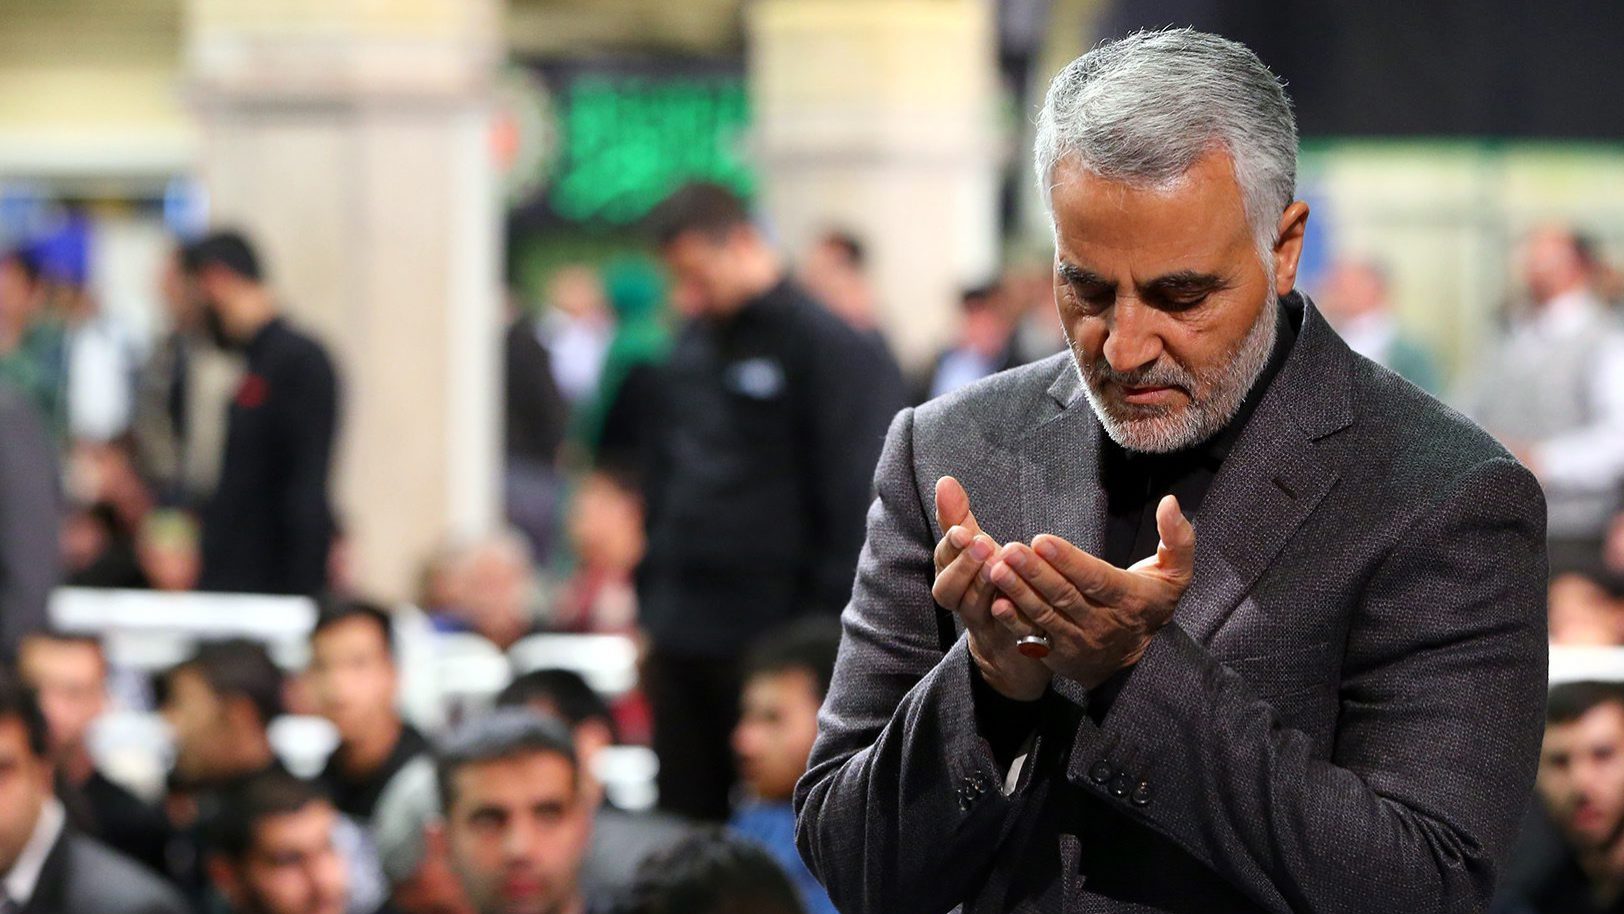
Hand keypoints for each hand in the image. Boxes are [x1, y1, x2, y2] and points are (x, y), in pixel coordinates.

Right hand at [932, 476, 1051, 700]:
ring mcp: (982, 624)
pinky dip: (1007, 616)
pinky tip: (1014, 600)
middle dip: (962, 565)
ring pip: (971, 609)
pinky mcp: (1006, 641)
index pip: (942, 559)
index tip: (963, 530)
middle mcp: (961, 601)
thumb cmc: (993, 587)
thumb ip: (959, 519)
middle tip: (980, 543)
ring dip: (981, 586)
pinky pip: (1003, 630)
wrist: (1013, 647)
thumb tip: (944, 481)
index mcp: (954, 576)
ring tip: (997, 564)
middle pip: (947, 589)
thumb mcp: (976, 551)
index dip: (950, 546)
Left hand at [983, 495, 1195, 689]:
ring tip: (996, 568)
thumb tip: (1170, 502)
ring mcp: (1079, 642)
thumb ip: (1178, 539)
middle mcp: (1103, 624)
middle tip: (1009, 550)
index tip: (1042, 540)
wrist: (1139, 660)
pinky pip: (1034, 638)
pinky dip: (1014, 622)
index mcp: (1130, 600)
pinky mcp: (1059, 655)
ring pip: (1046, 615)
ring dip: (1018, 592)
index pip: (1097, 580)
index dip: (1069, 561)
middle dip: (1035, 572)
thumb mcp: (1175, 574)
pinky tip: (997, 602)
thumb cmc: (1151, 602)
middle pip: (1065, 596)